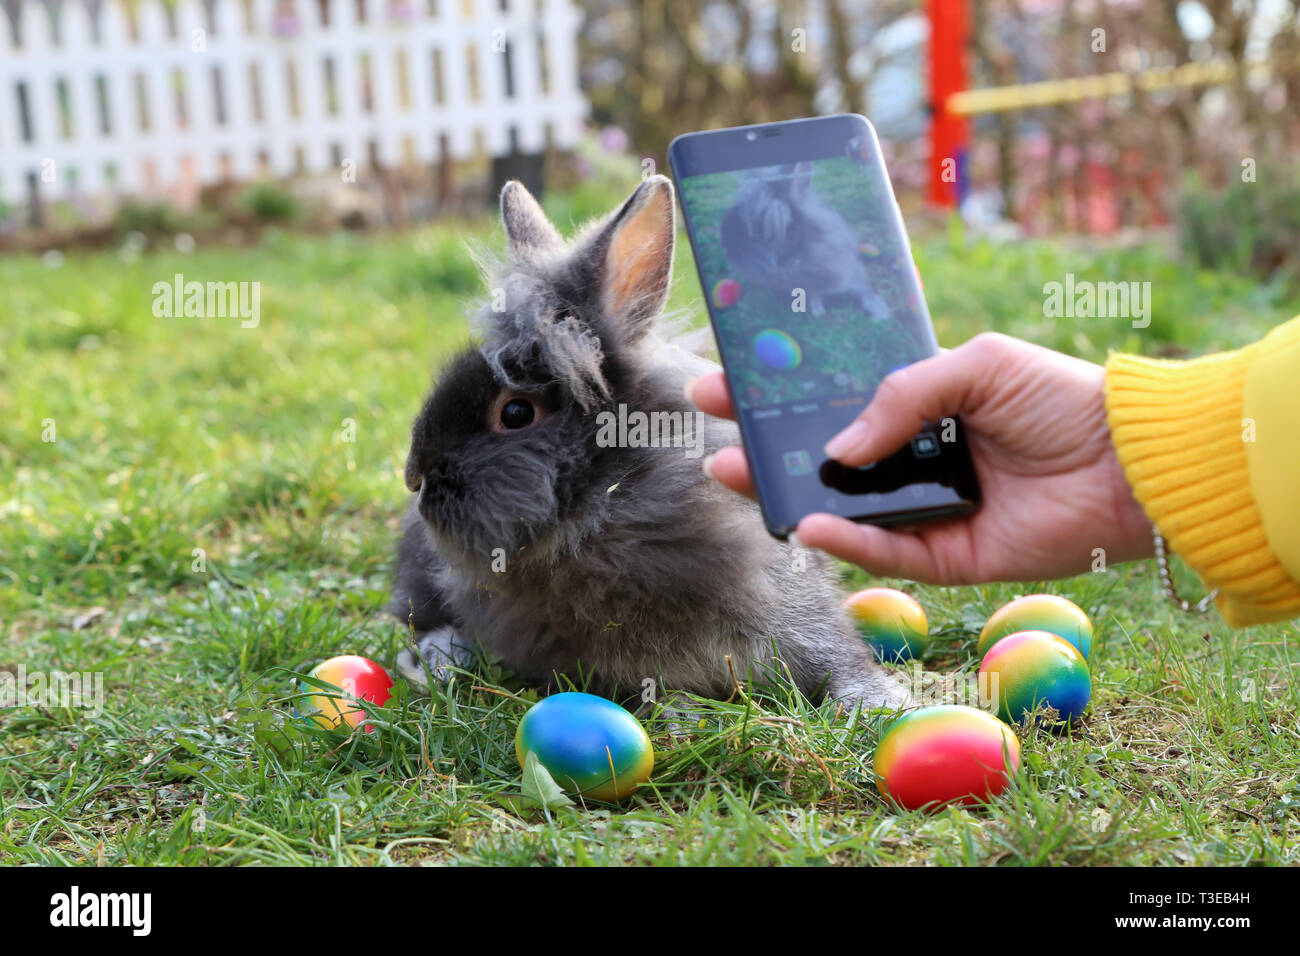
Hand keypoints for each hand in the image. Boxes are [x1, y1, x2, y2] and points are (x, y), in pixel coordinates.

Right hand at [687, 333, 1153, 583]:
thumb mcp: (972, 365)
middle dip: (765, 448)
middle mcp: (911, 460)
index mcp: (917, 408)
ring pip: (842, 509)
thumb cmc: (1058, 397)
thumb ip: (900, 395)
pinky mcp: (944, 557)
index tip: (725, 383)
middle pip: (822, 461)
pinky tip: (808, 523)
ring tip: (737, 475)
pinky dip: (845, 541)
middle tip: (715, 437)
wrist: (1128, 461)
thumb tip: (835, 449)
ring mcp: (924, 510)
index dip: (779, 395)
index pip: (831, 403)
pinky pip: (884, 550)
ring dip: (788, 495)